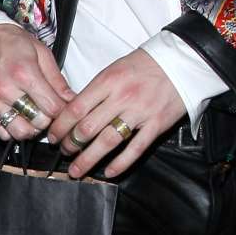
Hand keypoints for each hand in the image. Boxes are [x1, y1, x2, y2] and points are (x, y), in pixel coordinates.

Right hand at [0, 22, 74, 140]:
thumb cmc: (7, 41)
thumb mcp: (39, 51)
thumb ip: (56, 78)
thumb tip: (70, 98)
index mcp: (24, 73)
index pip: (52, 107)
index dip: (63, 111)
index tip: (62, 107)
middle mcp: (7, 89)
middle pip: (38, 122)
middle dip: (48, 120)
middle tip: (48, 111)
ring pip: (19, 132)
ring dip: (31, 128)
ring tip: (33, 116)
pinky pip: (1, 132)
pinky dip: (12, 130)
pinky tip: (17, 117)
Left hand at [48, 49, 185, 179]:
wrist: (182, 62)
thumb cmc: (145, 65)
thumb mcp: (114, 69)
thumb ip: (95, 90)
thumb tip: (72, 111)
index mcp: (108, 81)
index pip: (76, 108)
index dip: (60, 126)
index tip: (53, 135)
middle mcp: (122, 97)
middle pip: (87, 128)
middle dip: (71, 144)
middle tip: (63, 152)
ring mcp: (140, 112)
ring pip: (107, 142)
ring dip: (88, 159)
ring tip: (77, 169)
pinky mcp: (156, 125)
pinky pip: (135, 149)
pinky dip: (120, 164)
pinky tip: (108, 172)